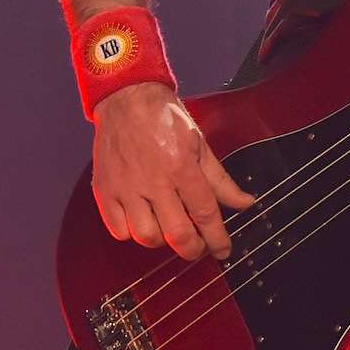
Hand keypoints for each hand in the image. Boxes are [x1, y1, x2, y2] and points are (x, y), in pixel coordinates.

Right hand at [91, 82, 256, 260]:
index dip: (217, 239)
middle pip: (177, 234)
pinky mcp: (105, 191)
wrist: (127, 99)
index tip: (223, 250)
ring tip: (169, 229)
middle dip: (193, 249)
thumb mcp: (199, 143)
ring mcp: (126, 188)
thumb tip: (244, 203)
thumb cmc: (163, 118)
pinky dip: (132, 233)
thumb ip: (221, 180)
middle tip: (198, 246)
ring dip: (162, 241)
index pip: (205, 214)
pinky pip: (118, 230)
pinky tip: (143, 221)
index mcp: (181, 167)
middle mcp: (153, 181)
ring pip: (146, 236)